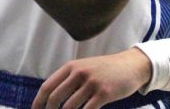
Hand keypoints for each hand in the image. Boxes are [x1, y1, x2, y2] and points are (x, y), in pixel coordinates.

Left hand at [33, 48, 152, 108]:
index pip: (47, 86)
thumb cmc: (105, 70)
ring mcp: (91, 83)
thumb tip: (50, 97)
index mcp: (71, 66)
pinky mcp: (104, 93)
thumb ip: (68, 78)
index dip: (38, 102)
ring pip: (69, 107)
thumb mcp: (84, 67)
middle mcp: (79, 73)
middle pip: (55, 98)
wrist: (131, 65)